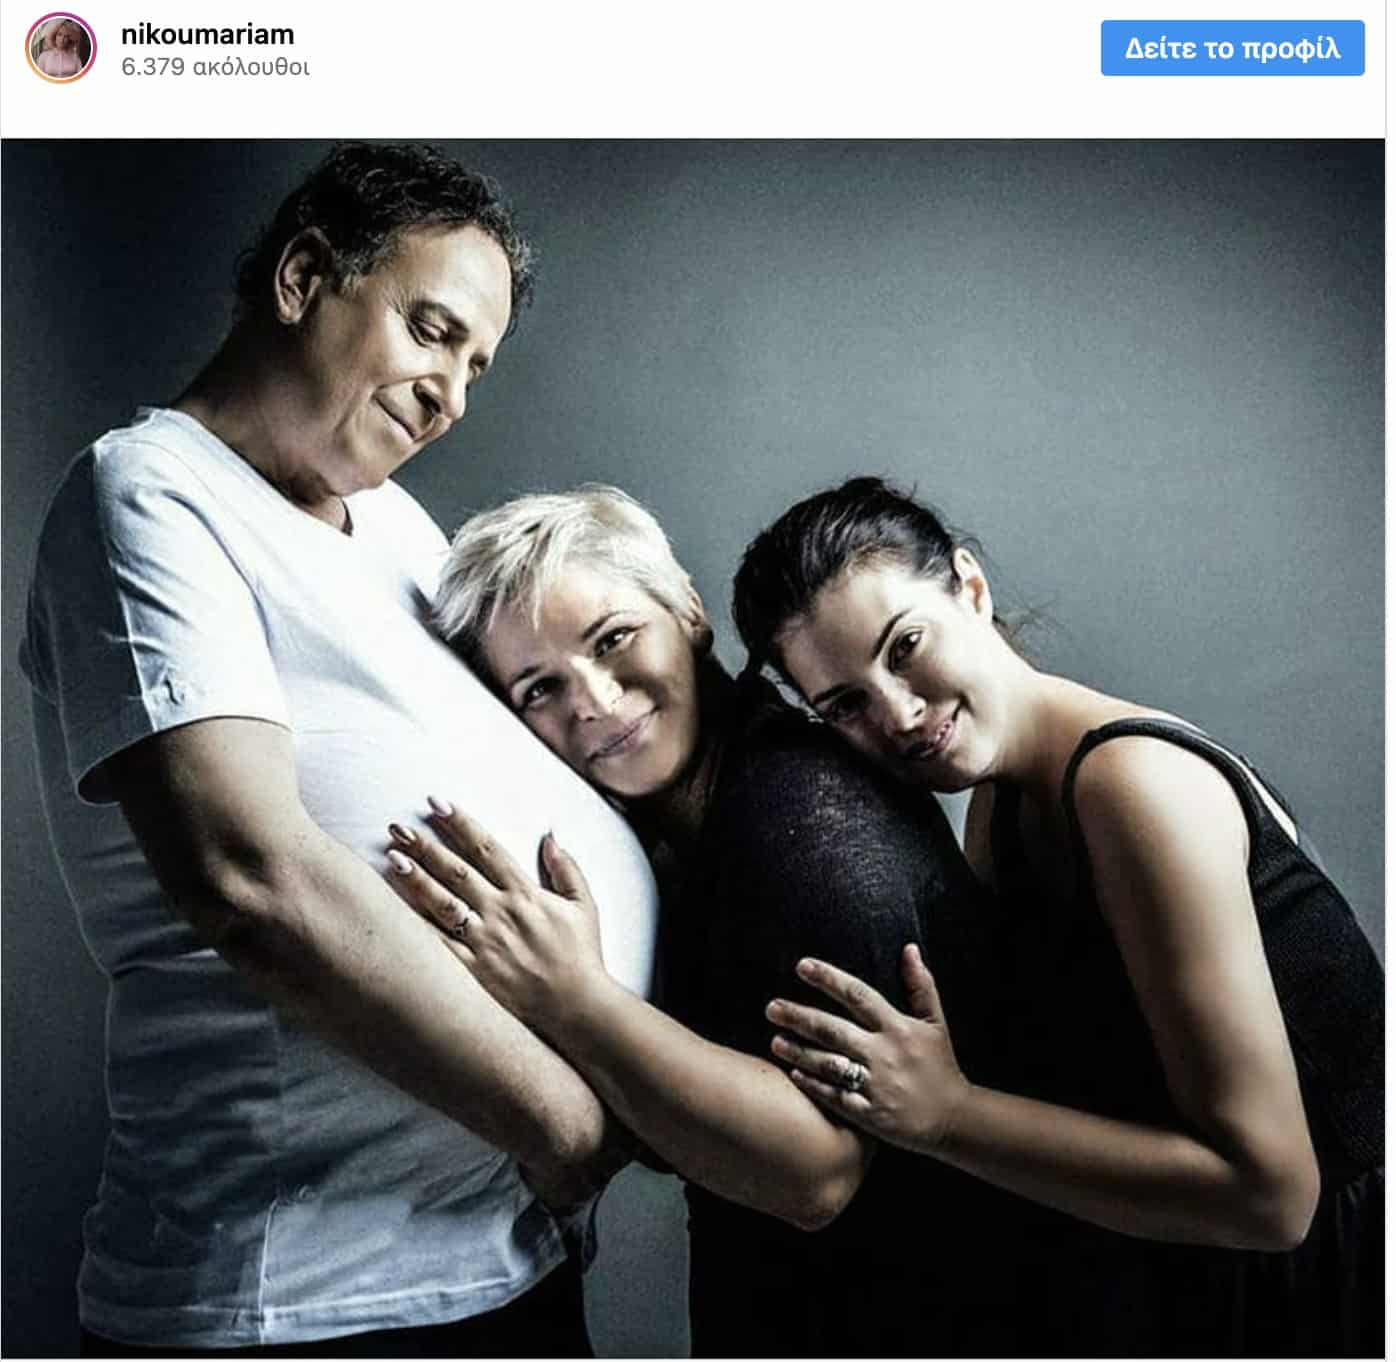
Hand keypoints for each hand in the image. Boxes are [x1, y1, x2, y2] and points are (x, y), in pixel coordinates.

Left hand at [383, 800, 606, 1034]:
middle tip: (398, 827)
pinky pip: (439, 946)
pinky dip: (417, 928)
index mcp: (525, 893)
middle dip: (426, 846)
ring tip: (392, 858)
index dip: (461, 824)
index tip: (437, 805)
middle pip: (457, 871)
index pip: (487, 849)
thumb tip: (550, 835)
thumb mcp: (584, 905)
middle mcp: (501, 912)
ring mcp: (485, 942)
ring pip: (443, 903)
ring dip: (416, 879)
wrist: (577, 1007)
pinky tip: (395, 912)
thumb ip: (566, 868)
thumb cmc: (581, 956)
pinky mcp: (474, 971)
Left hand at [765, 944, 970, 1156]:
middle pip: (834, 1030)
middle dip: (799, 1017)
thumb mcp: (935, 1023)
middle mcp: (884, 1054)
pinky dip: (815, 1086)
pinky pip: (836, 1098)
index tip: (802, 966)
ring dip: (799, 1052)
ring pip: (829, 1064)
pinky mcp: (871, 1115)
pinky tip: (794, 1075)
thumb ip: (921, 985)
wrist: (955, 1119)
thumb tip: (909, 948)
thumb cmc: (941, 1066)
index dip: (829, 978)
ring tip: (774, 1041)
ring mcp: (877, 1085)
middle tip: (772, 1008)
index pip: (858, 995)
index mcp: (897, 1028)